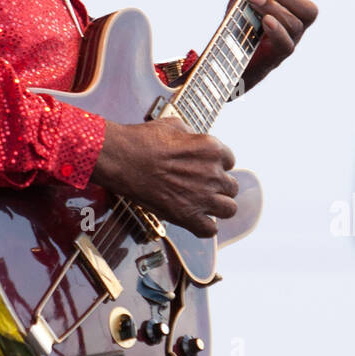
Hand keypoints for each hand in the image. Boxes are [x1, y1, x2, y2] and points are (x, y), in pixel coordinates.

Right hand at [91, 116, 238, 238]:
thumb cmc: (143, 140)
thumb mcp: (173, 125)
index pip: (229, 161)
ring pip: (229, 209)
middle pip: (231, 186)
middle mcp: (213, 173)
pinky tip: (195, 220)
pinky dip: (204, 227)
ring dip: (218, 207)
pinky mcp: (188, 216)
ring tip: (203, 204)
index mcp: (212, 149)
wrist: (122, 159)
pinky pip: (209, 230)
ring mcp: (202, 197)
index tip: (203, 167)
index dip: (216, 164)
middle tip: (201, 186)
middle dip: (219, 186)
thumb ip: (192, 135)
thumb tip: (195, 141)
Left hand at [227, 0, 318, 92]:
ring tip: (253, 1)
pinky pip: (287, 42)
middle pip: (310, 5)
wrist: (225, 55)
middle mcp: (296, 19)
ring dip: (275, 7)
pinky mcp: (280, 54)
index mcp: (291, 0)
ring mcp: (291, 38)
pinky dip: (276, 28)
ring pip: (298, 22)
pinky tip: (263, 21)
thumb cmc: (240, 24)